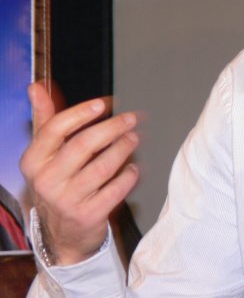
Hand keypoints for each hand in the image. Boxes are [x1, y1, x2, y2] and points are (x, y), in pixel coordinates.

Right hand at [19, 82, 140, 264]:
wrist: (61, 233)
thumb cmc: (57, 182)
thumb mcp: (45, 154)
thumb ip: (45, 119)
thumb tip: (35, 86)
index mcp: (33, 161)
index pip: (54, 129)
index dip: (81, 113)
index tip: (103, 103)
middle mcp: (46, 181)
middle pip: (83, 145)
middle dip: (112, 127)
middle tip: (131, 118)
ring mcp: (66, 200)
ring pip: (102, 167)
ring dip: (123, 148)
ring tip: (134, 138)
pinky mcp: (88, 215)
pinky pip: (115, 189)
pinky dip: (129, 175)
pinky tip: (134, 167)